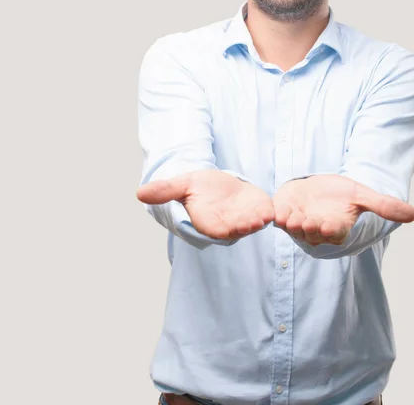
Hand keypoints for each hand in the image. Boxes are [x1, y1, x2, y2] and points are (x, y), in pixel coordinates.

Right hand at [137, 170, 274, 239]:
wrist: (213, 182)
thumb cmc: (195, 186)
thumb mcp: (181, 185)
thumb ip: (164, 191)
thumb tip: (139, 194)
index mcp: (207, 222)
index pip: (216, 230)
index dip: (225, 228)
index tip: (233, 226)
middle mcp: (226, 224)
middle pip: (238, 228)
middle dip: (246, 225)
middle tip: (256, 220)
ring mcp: (243, 218)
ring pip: (253, 222)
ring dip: (260, 220)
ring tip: (266, 214)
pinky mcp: (257, 209)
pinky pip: (264, 213)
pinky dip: (270, 212)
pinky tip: (274, 207)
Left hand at [273, 174, 413, 245]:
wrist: (319, 187)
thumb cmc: (342, 194)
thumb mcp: (363, 196)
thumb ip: (384, 206)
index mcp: (336, 228)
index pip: (334, 233)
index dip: (331, 230)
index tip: (329, 226)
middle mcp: (316, 230)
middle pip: (312, 232)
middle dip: (309, 228)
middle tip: (308, 222)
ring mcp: (298, 223)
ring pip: (294, 227)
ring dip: (291, 223)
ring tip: (291, 217)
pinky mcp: (284, 214)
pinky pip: (279, 217)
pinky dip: (278, 214)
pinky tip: (277, 209)